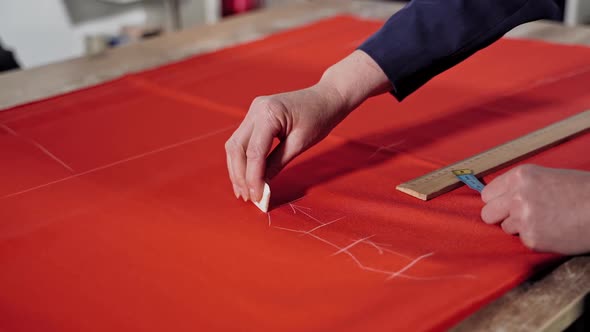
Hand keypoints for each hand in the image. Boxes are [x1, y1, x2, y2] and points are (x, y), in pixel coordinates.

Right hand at [225, 83, 348, 201]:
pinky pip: (242, 140)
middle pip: (237, 148)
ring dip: (237, 169)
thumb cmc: (319, 118)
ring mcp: (253, 111)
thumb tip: (262, 185)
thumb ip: (278, 163)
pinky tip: (246, 176)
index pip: (254, 152)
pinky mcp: (254, 117)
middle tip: (248, 197)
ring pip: (235, 145)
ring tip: (244, 191)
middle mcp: (256, 110)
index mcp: (269, 113)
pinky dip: (242, 159)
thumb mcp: (300, 143)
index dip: (253, 177)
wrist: (325, 98)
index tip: (257, 197)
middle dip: (240, 175)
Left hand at [481, 164, 589, 253]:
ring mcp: (523, 219)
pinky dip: (536, 238)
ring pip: (506, 228)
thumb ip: (521, 186)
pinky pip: (523, 241)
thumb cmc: (582, 191)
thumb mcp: (547, 177)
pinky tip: (553, 230)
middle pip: (487, 213)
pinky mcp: (532, 239)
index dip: (497, 201)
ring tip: (545, 221)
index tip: (504, 205)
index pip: (487, 194)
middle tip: (517, 217)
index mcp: (520, 176)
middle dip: (500, 216)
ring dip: (520, 227)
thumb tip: (501, 197)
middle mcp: (517, 196)